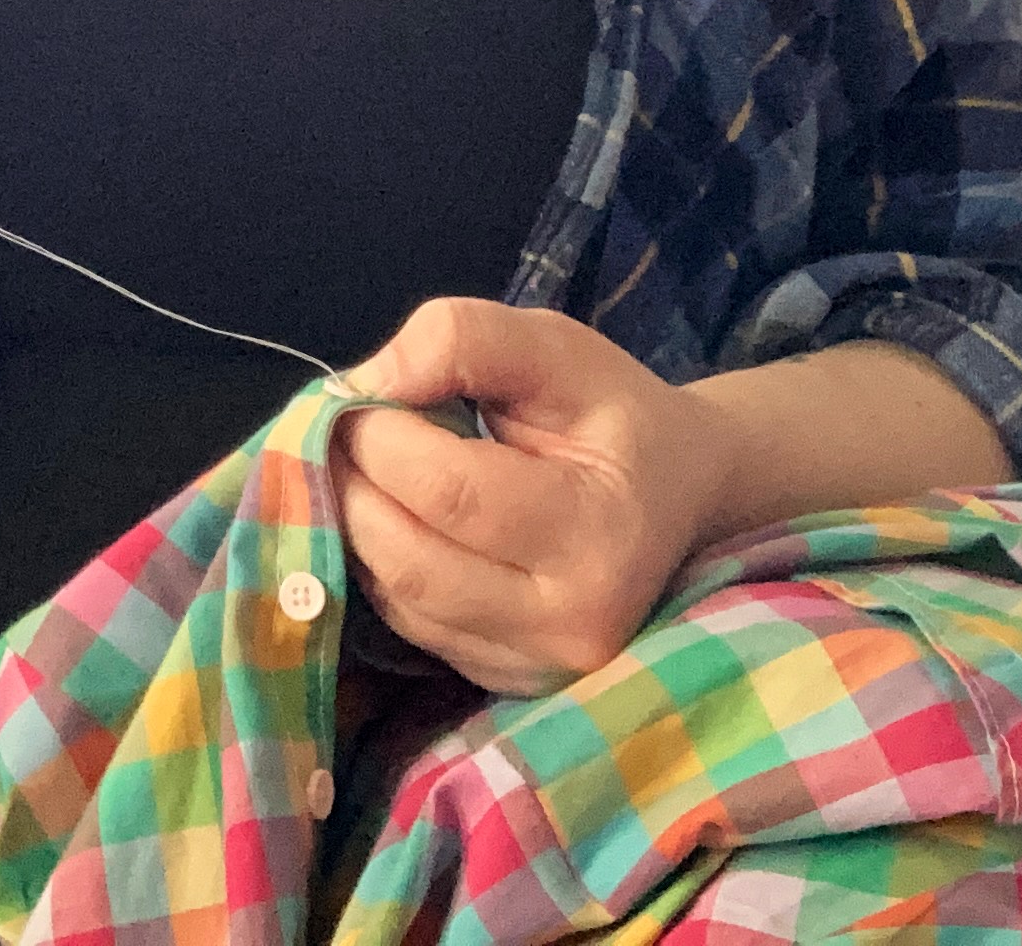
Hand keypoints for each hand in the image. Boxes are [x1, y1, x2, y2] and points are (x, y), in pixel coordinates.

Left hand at [329, 298, 725, 698]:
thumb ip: (467, 339)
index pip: (450, 492)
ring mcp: (536, 666)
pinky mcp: (503, 682)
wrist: (680, 494)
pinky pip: (408, 623)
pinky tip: (392, 514)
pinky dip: (379, 563)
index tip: (358, 395)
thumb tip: (369, 380)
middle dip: (354, 482)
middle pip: (410, 558)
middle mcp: (570, 622)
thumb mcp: (557, 347)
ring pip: (397, 597)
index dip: (381, 437)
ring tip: (362, 466)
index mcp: (598, 532)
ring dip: (355, 522)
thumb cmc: (616, 415)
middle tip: (341, 429)